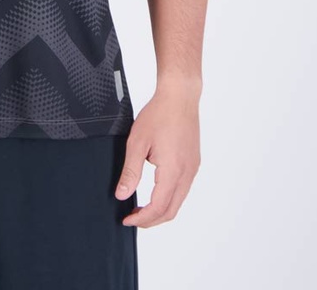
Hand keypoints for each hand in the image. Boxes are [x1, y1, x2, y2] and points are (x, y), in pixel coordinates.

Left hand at [114, 83, 200, 227]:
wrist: (180, 96)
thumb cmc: (158, 114)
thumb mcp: (137, 142)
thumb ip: (130, 172)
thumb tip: (122, 195)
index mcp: (173, 170)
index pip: (159, 207)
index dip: (142, 219)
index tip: (127, 220)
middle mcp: (187, 173)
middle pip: (171, 210)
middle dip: (151, 219)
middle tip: (132, 217)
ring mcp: (193, 168)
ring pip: (178, 201)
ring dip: (160, 209)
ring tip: (141, 206)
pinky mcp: (193, 162)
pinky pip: (182, 189)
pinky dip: (168, 197)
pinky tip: (154, 191)